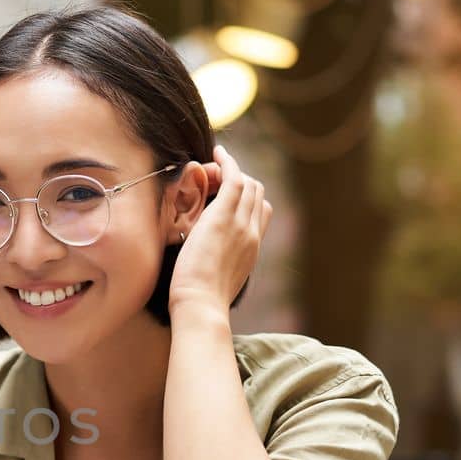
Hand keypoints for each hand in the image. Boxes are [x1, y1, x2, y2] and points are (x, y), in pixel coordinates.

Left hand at [167, 144, 271, 317]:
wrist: (201, 306)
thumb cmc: (200, 301)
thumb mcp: (215, 281)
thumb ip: (218, 266)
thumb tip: (207, 267)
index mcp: (251, 250)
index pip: (260, 214)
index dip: (248, 200)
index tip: (229, 194)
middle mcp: (252, 234)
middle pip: (257, 195)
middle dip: (241, 181)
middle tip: (217, 176)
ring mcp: (241, 224)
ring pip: (249, 185)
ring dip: (232, 171)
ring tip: (215, 162)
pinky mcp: (223, 217)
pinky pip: (234, 177)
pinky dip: (228, 162)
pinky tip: (217, 153)